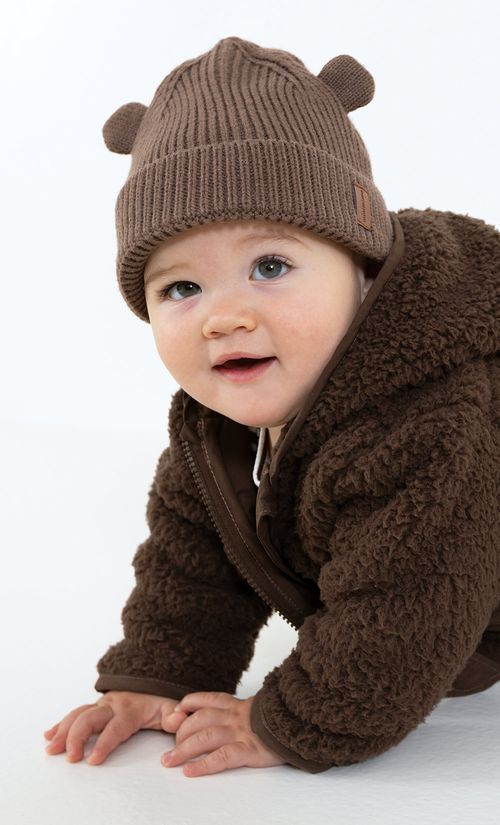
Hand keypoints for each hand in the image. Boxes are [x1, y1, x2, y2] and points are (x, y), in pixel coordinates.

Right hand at [43, 691, 187, 763]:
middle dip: (77, 737)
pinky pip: (76, 713)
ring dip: (63, 731)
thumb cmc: (159, 698)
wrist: (151, 678)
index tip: (93, 760)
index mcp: (130, 709)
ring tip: (52, 748)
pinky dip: (61, 723)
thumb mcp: (170, 706)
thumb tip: (180, 718)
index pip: (115, 728)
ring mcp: (101, 705)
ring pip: (78, 715)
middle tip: (70, 757)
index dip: (104, 744)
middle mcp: (112, 705)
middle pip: (89, 719)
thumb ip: (175, 715)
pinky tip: (50, 734)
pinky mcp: (95, 707)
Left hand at [160, 691, 286, 776]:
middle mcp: (235, 716)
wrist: (300, 723)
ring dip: (184, 749)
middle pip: (200, 719)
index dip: (189, 704)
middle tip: (169, 749)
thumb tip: (220, 717)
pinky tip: (190, 771)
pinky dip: (203, 765)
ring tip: (169, 761)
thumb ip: (238, 711)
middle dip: (180, 733)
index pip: (207, 699)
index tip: (177, 711)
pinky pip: (222, 757)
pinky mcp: (249, 750)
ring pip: (205, 737)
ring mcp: (241, 732)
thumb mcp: (256, 710)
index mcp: (237, 705)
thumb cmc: (278, 721)